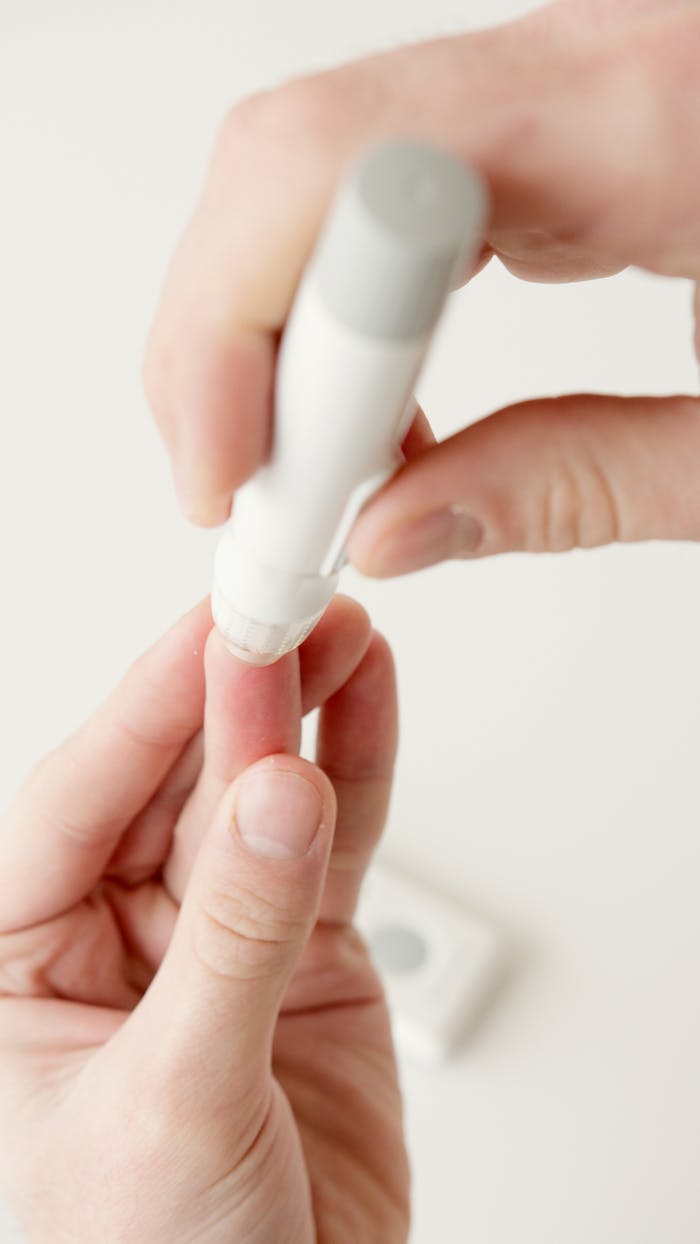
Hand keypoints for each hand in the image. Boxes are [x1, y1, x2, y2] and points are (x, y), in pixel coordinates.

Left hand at [0, 598, 408, 1243]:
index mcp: (22, 964)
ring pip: (257, 798)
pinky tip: (365, 697)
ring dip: (299, 714)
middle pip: (174, 781)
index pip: (73, 802)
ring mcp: (219, 937)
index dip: (145, 709)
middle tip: (284, 617)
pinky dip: (355, 769)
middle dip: (232, 697)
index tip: (209, 636)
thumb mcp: (171, 1102)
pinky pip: (332, 844)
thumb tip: (276, 801)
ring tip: (337, 636)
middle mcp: (116, 935)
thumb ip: (233, 940)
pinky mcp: (306, 955)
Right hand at [143, 0, 699, 572]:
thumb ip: (580, 484)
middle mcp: (589, 55)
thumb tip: (395, 531)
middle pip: (296, 165)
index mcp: (657, 105)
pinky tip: (381, 417)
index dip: (237, 328)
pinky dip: (349, 316)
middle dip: (230, 347)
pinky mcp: (564, 124)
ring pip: (320, 178)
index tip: (239, 485)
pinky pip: (392, 200)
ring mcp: (566, 80)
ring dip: (275, 338)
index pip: (340, 166)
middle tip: (254, 504)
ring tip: (314, 480)